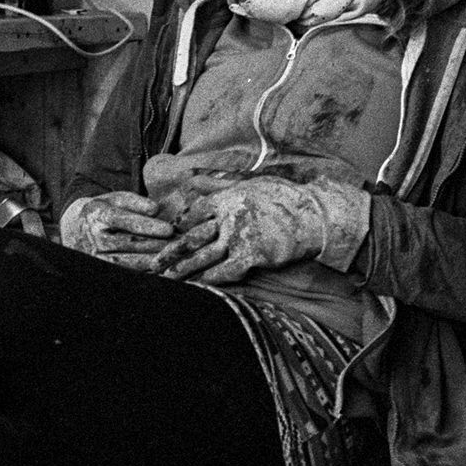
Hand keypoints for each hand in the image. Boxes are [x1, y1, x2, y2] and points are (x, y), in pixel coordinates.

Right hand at [59, 191, 174, 270]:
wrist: (76, 229)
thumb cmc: (105, 210)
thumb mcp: (116, 199)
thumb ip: (136, 202)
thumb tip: (156, 209)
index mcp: (98, 214)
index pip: (124, 220)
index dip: (148, 226)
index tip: (169, 229)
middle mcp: (94, 237)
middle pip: (129, 243)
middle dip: (156, 244)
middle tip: (179, 245)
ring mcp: (94, 255)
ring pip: (127, 261)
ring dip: (152, 260)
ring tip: (173, 257)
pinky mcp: (99, 268)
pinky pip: (123, 272)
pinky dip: (142, 271)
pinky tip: (160, 269)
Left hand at [154, 176, 368, 284]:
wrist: (313, 216)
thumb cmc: (284, 198)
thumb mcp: (251, 182)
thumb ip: (219, 184)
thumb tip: (194, 179)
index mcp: (228, 198)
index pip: (195, 212)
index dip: (180, 225)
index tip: (167, 234)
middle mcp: (229, 216)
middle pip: (192, 236)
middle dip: (170, 251)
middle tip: (152, 263)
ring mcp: (240, 236)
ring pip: (204, 255)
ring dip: (183, 268)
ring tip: (166, 279)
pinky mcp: (253, 255)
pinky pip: (225, 270)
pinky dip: (210, 278)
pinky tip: (197, 285)